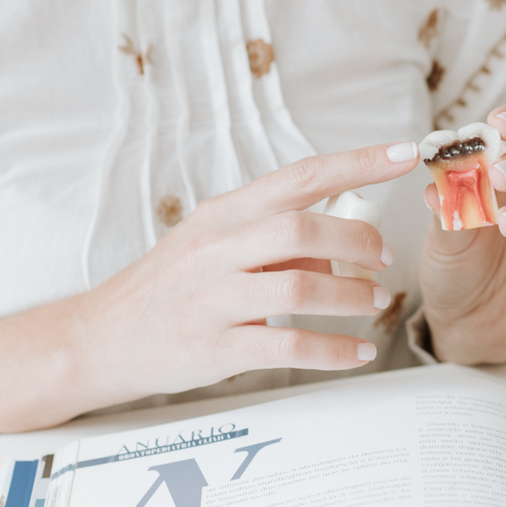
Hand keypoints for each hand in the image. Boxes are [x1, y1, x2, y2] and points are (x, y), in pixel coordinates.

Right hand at [0, 142, 418, 430]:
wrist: (101, 338)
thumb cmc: (169, 288)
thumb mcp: (215, 248)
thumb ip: (276, 244)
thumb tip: (339, 252)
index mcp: (224, 214)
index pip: (299, 177)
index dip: (356, 163)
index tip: (404, 153)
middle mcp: (216, 249)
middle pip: (300, 230)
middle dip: (356, 242)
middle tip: (383, 260)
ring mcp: (212, 299)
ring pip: (298, 289)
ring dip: (350, 297)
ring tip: (373, 304)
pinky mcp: (213, 348)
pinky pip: (287, 348)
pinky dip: (333, 350)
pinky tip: (356, 353)